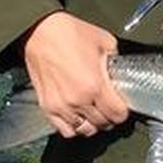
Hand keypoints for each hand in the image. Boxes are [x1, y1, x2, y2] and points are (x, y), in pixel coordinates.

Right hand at [20, 11, 130, 138]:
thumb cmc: (68, 33)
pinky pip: (65, 130)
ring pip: (85, 130)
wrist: (39, 31)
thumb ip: (115, 60)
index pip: (117, 115)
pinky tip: (78, 116)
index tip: (122, 105)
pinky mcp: (47, 107)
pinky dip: (74, 127)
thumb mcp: (104, 41)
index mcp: (94, 86)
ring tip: (94, 112)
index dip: (123, 111)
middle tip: (109, 106)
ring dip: (93, 124)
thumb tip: (120, 69)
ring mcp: (61, 106)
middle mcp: (78, 100)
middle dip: (109, 117)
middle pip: (102, 124)